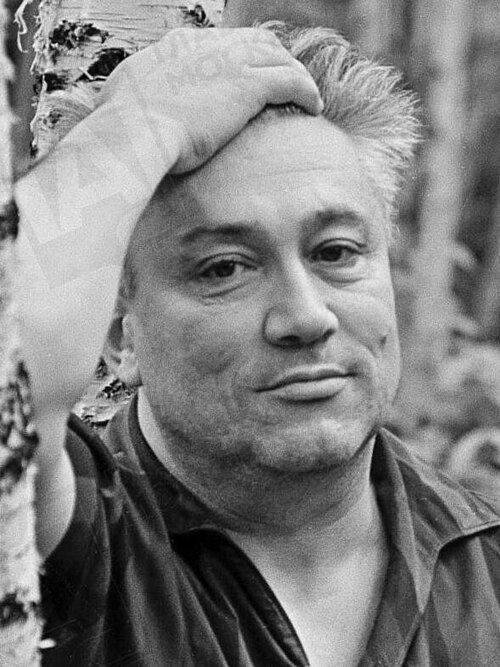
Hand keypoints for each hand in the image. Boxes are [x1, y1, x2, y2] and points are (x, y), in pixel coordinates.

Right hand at [98, 27, 322, 172]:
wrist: (134, 133)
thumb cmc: (123, 129)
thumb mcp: (125, 101)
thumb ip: (138, 97)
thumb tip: (127, 107)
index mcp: (177, 46)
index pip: (219, 43)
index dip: (239, 57)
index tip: (247, 76)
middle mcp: (206, 45)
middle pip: (254, 41)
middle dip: (272, 58)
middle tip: (283, 80)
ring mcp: (229, 61)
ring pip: (277, 56)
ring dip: (294, 73)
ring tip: (304, 94)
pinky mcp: (249, 85)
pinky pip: (291, 81)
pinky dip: (306, 90)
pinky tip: (313, 106)